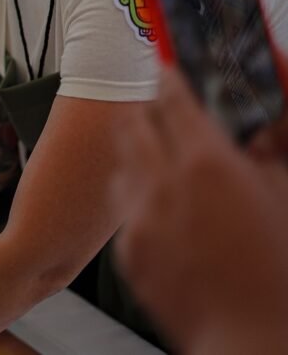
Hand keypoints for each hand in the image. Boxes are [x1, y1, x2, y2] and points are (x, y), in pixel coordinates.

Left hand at [113, 68, 287, 351]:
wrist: (251, 334)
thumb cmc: (278, 266)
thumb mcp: (286, 193)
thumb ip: (270, 145)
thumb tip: (264, 112)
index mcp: (206, 162)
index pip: (172, 97)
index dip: (167, 76)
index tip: (166, 66)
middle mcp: (162, 182)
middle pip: (133, 123)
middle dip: (147, 112)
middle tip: (163, 113)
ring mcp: (138, 217)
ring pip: (123, 164)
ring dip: (140, 156)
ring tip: (167, 167)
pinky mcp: (126, 248)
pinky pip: (125, 208)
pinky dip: (139, 201)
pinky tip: (167, 213)